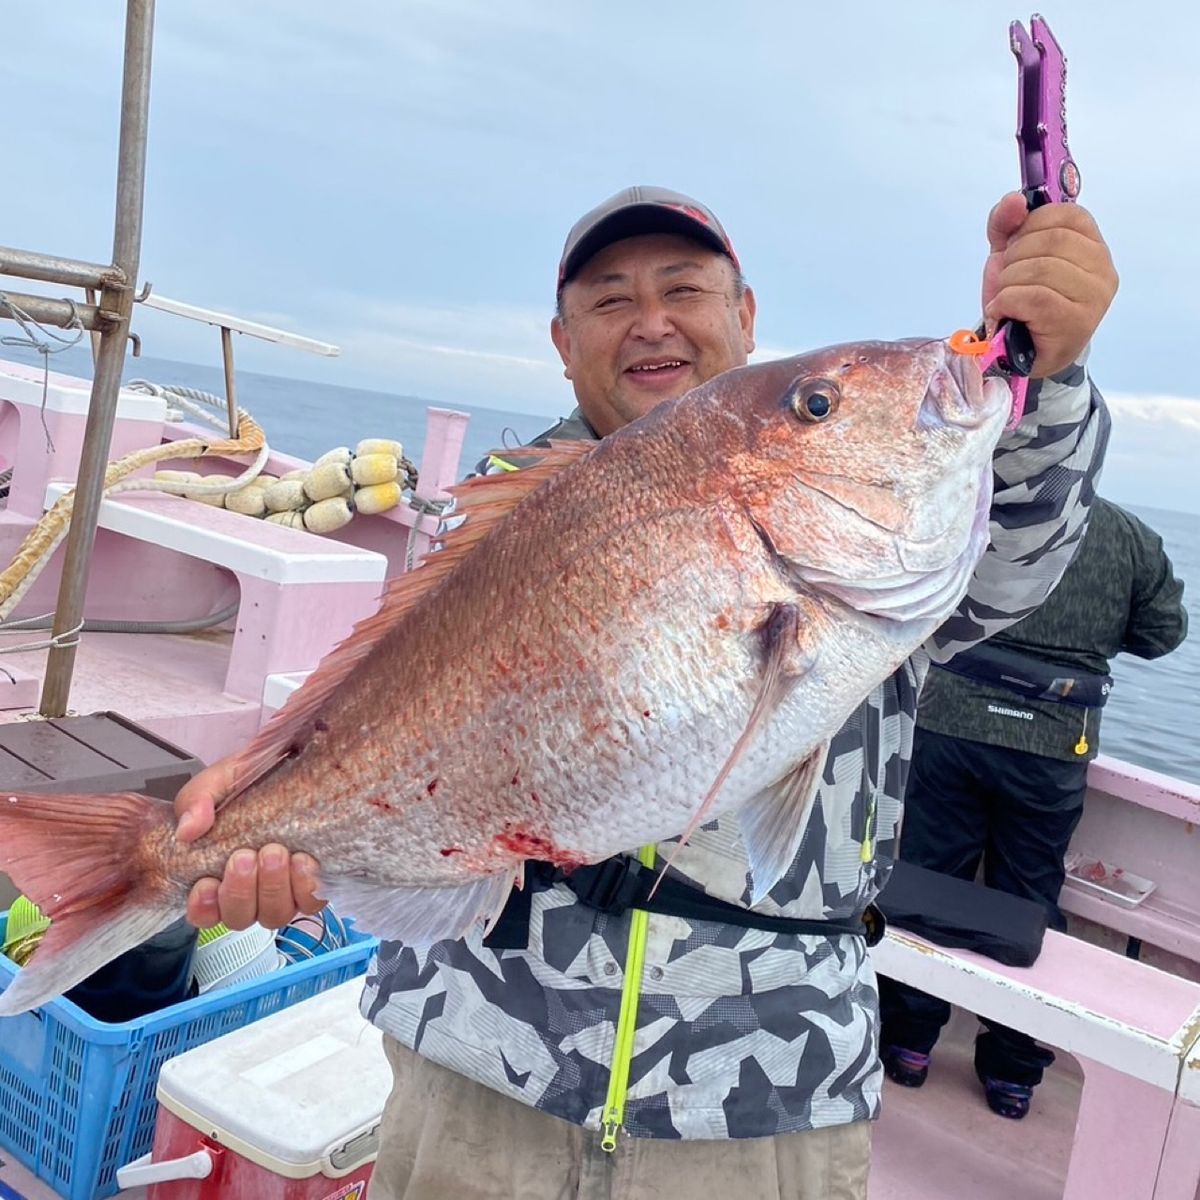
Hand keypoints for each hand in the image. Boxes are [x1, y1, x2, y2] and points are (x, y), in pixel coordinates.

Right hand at [174, 761, 322, 930]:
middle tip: (245, 856)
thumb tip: (188, 830)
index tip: (207, 883)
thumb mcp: (222, 779)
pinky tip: (304, 861)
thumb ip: (198, 799)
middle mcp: (252, 888)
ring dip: (273, 887)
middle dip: (240, 891)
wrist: (299, 763)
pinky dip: (306, 887)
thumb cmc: (257, 777)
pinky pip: (311, 902)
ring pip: (275, 914)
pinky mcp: (313, 882)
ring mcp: (284, 889)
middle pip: (239, 917)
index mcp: (219, 870)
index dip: (204, 908)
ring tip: (276, 852)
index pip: (204, 912)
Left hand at [981, 192, 1117, 378]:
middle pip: (1051, 241)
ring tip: (1006, 298)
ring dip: (1007, 283)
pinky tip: (1003, 312)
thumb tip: (1015, 200)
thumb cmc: (1021, 302)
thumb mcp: (1009, 256)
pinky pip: (1034, 298)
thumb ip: (1007, 223)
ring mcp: (1094, 298)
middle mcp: (1103, 270)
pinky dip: (1007, 302)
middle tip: (1006, 279)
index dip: (1029, 226)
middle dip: (1014, 258)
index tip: (1015, 246)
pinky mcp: (1076, 324)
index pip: (1066, 214)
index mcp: (1093, 246)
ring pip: (1040, 269)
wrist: (1020, 353)